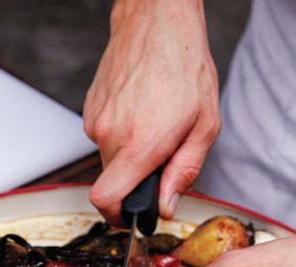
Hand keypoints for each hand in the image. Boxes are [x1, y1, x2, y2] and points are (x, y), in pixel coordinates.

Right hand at [84, 0, 219, 222]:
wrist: (158, 21)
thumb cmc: (185, 65)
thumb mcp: (205, 125)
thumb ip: (185, 171)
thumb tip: (167, 204)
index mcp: (139, 144)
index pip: (105, 199)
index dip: (116, 216)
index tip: (130, 216)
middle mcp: (110, 134)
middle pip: (113, 180)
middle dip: (136, 177)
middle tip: (162, 153)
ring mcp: (96, 120)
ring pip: (109, 156)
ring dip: (130, 151)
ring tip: (155, 121)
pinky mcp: (90, 108)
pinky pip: (104, 135)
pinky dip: (122, 132)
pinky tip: (141, 109)